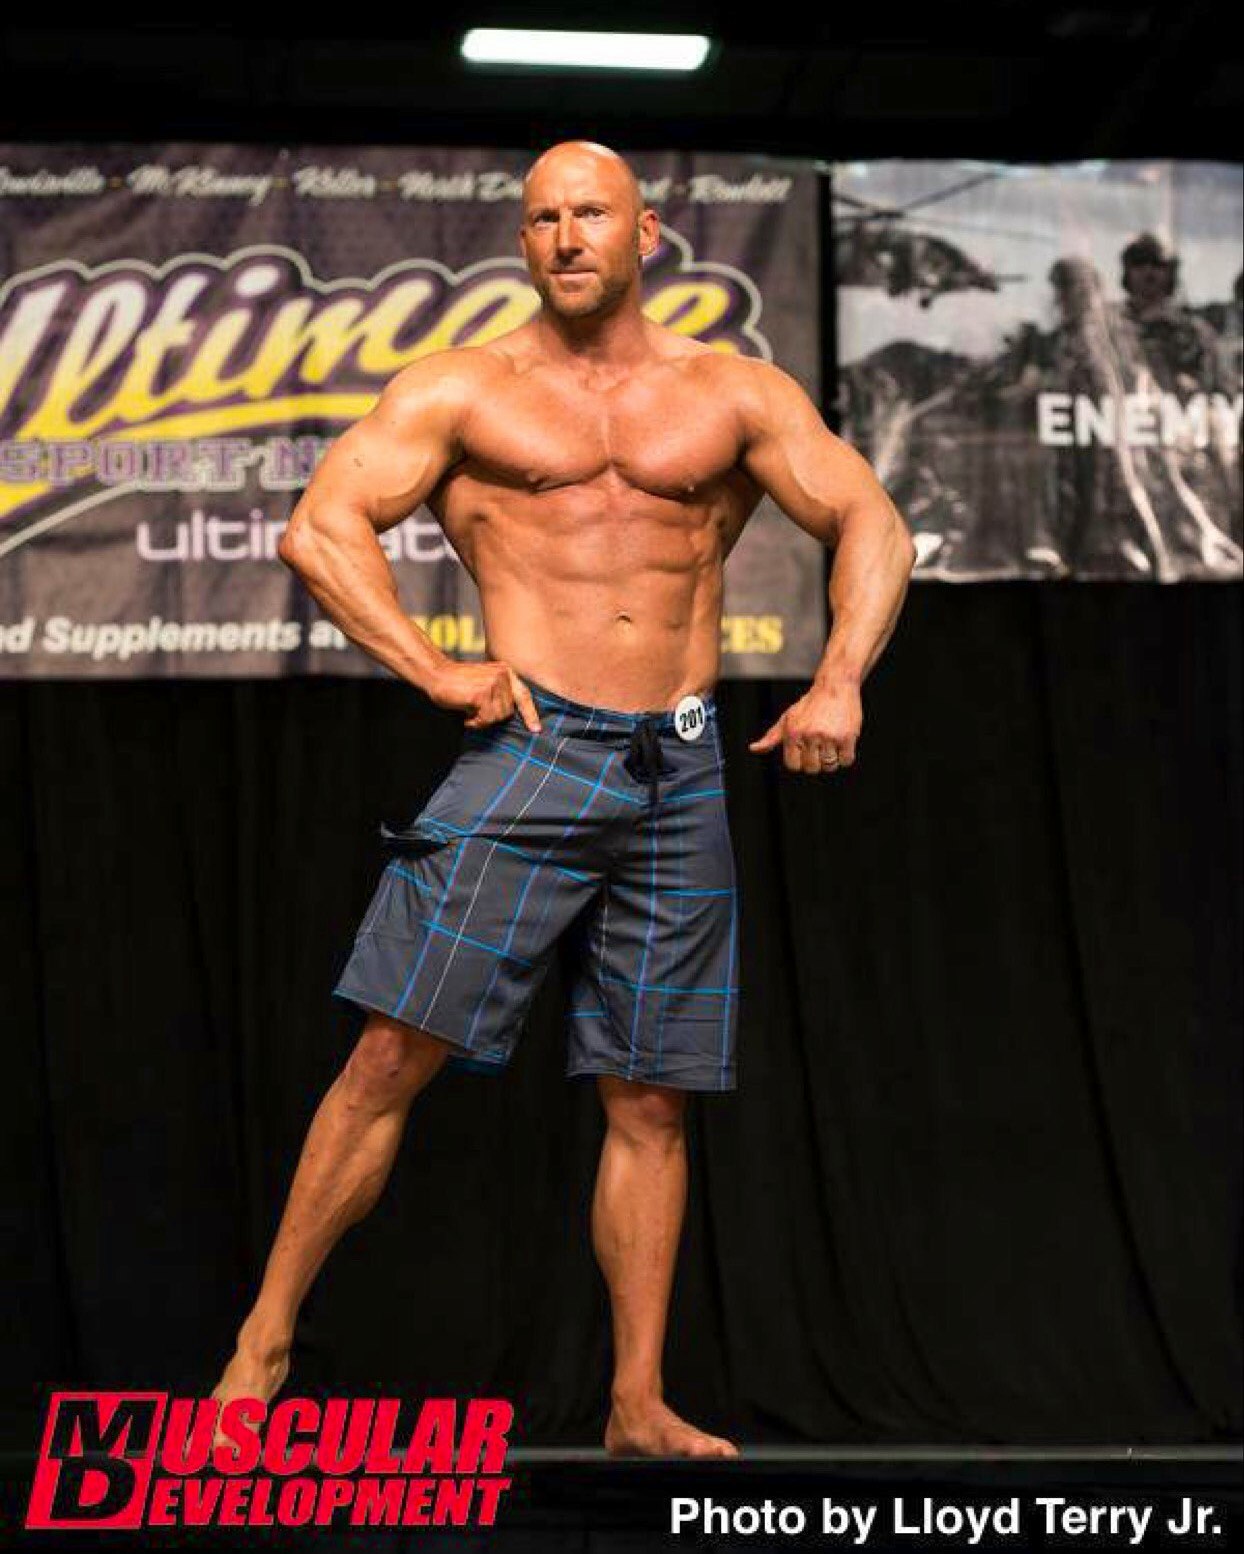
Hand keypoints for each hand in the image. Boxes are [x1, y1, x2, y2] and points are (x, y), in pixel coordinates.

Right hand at [427, 660, 541, 732]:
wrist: (436, 674)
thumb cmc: (458, 683)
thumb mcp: (485, 683)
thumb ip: (500, 693)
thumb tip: (512, 715)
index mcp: (506, 671)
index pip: (524, 695)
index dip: (530, 714)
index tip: (536, 729)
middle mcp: (503, 675)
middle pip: (508, 712)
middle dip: (492, 717)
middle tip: (475, 712)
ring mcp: (493, 683)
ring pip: (498, 717)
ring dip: (482, 720)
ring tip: (469, 711)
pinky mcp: (482, 693)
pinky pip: (486, 719)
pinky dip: (475, 722)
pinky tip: (466, 715)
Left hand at [748, 680, 860, 774]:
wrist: (835, 685)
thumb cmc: (810, 705)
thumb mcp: (787, 718)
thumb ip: (771, 737)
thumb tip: (754, 749)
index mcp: (793, 733)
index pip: (793, 766)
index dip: (800, 761)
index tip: (806, 750)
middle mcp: (809, 735)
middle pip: (812, 768)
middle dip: (817, 761)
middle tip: (820, 745)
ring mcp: (828, 736)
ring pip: (830, 766)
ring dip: (832, 759)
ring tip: (831, 742)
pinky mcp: (847, 737)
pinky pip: (846, 761)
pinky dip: (846, 756)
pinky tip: (842, 741)